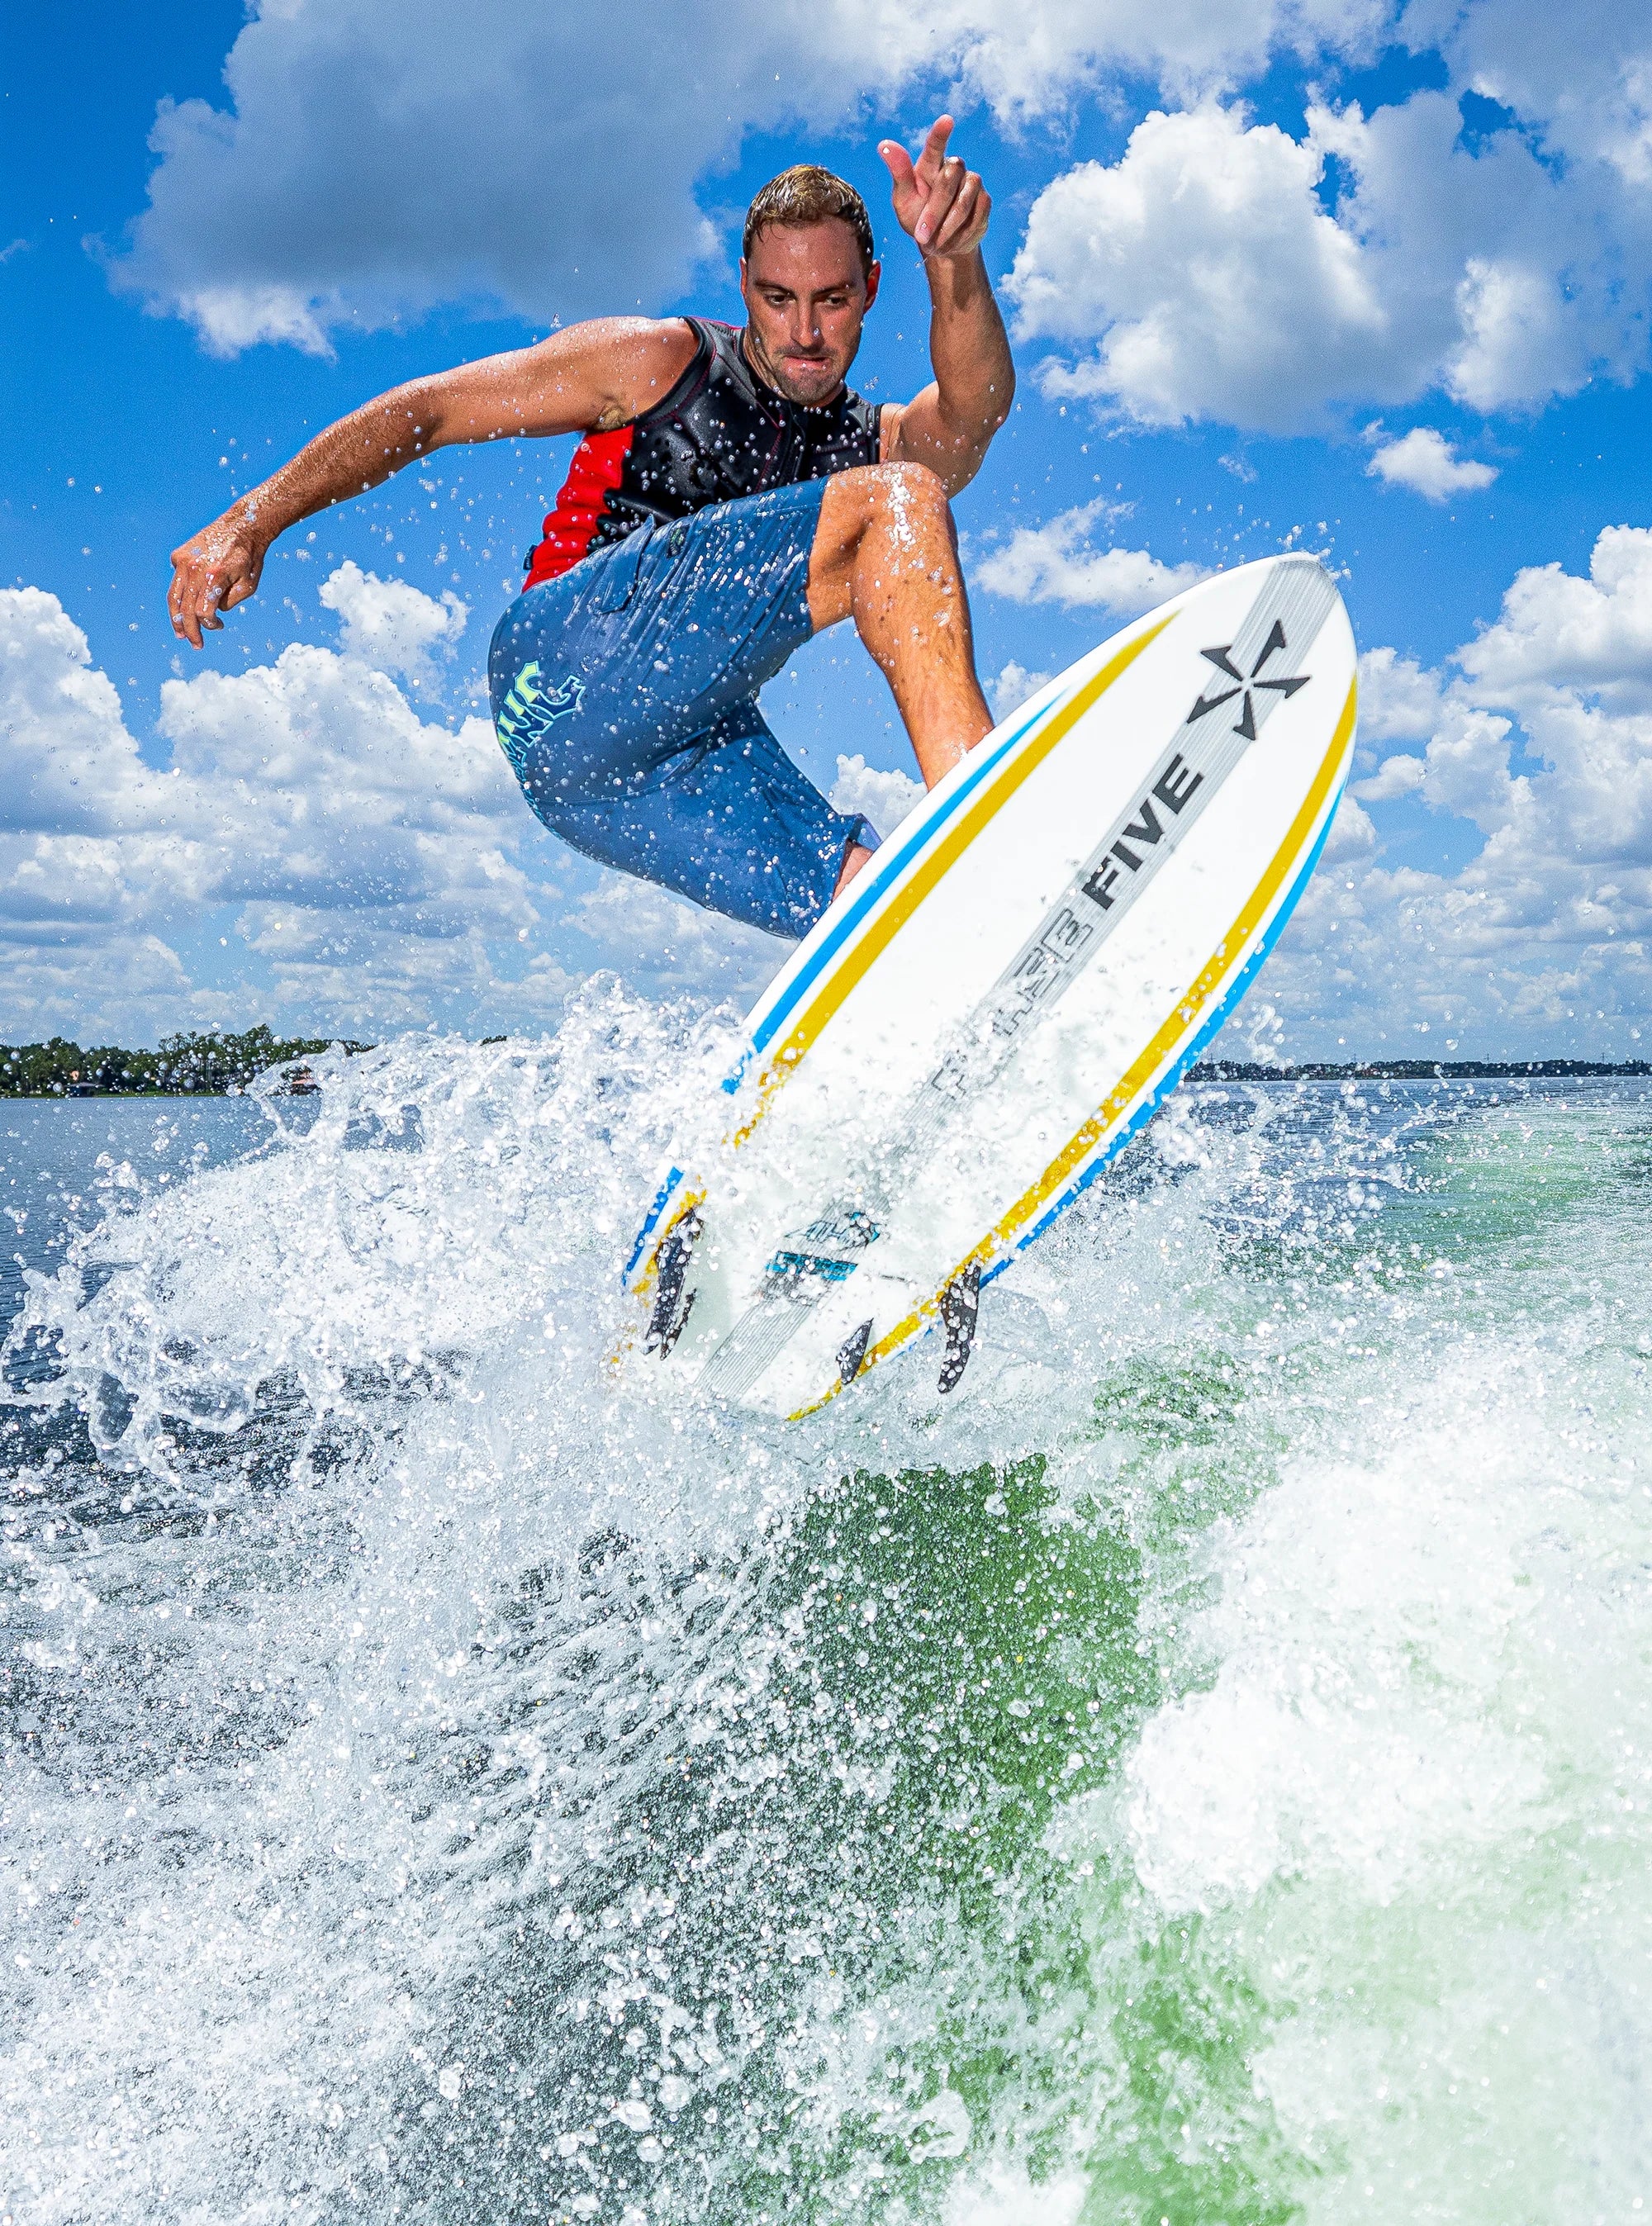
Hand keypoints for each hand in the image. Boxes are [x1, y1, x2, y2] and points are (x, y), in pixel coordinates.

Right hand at [168, 512, 265, 647]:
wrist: (242, 525)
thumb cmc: (249, 558)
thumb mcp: (249, 586)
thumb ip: (229, 602)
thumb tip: (210, 613)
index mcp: (215, 576)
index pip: (203, 612)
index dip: (210, 625)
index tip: (219, 626)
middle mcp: (195, 568)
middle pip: (185, 609)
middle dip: (190, 630)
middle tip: (196, 644)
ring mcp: (183, 561)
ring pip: (174, 596)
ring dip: (176, 618)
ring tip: (180, 633)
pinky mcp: (178, 555)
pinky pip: (177, 581)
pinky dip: (181, 594)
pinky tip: (189, 601)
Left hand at [879, 115, 990, 259]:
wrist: (939, 243)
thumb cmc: (917, 216)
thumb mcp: (902, 199)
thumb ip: (898, 173)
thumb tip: (884, 144)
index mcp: (930, 164)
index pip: (935, 146)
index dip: (940, 134)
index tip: (946, 120)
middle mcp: (954, 168)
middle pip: (948, 181)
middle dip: (934, 213)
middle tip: (921, 237)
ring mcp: (972, 182)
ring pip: (964, 202)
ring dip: (947, 228)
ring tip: (934, 243)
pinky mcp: (984, 200)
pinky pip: (976, 217)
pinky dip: (961, 234)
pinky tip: (951, 240)